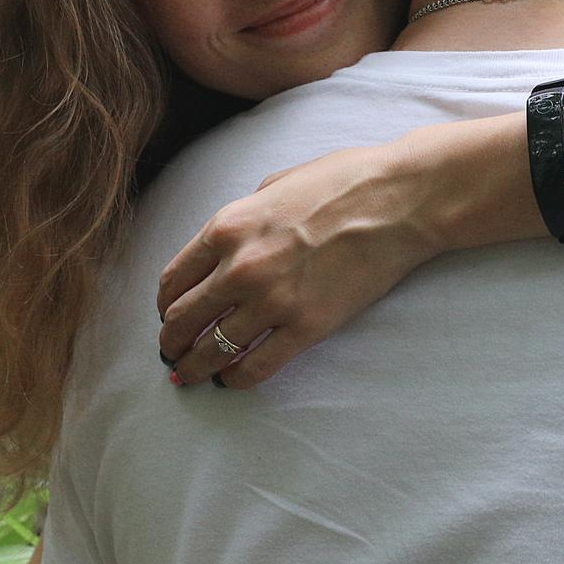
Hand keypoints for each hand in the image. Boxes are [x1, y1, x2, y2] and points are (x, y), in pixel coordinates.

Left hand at [157, 141, 443, 389]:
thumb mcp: (273, 187)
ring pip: (212, 350)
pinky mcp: (307, 327)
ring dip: (195, 367)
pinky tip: (231, 381)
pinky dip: (236, 379)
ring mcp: (273, 301)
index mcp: (226, 228)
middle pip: (183, 320)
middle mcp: (240, 268)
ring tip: (192, 376)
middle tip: (171, 355)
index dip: (164, 306)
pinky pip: (257, 367)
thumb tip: (226, 247)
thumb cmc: (342, 182)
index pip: (173, 281)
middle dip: (171, 343)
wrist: (399, 200)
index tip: (168, 317)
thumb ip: (242, 221)